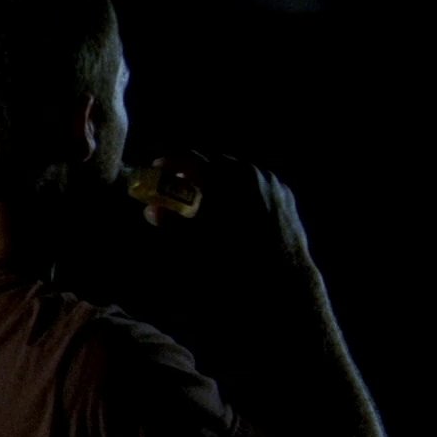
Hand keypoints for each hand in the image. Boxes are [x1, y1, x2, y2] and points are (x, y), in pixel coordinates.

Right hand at [135, 151, 312, 273]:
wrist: (281, 277)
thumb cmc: (233, 260)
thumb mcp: (194, 242)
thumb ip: (171, 223)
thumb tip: (151, 210)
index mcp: (223, 177)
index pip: (189, 158)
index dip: (171, 162)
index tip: (159, 168)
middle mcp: (248, 171)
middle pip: (215, 163)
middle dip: (197, 172)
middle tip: (182, 184)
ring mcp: (269, 181)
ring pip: (238, 173)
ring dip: (221, 181)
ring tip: (211, 198)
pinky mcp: (284, 194)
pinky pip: (258, 184)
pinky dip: (244, 191)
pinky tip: (238, 209)